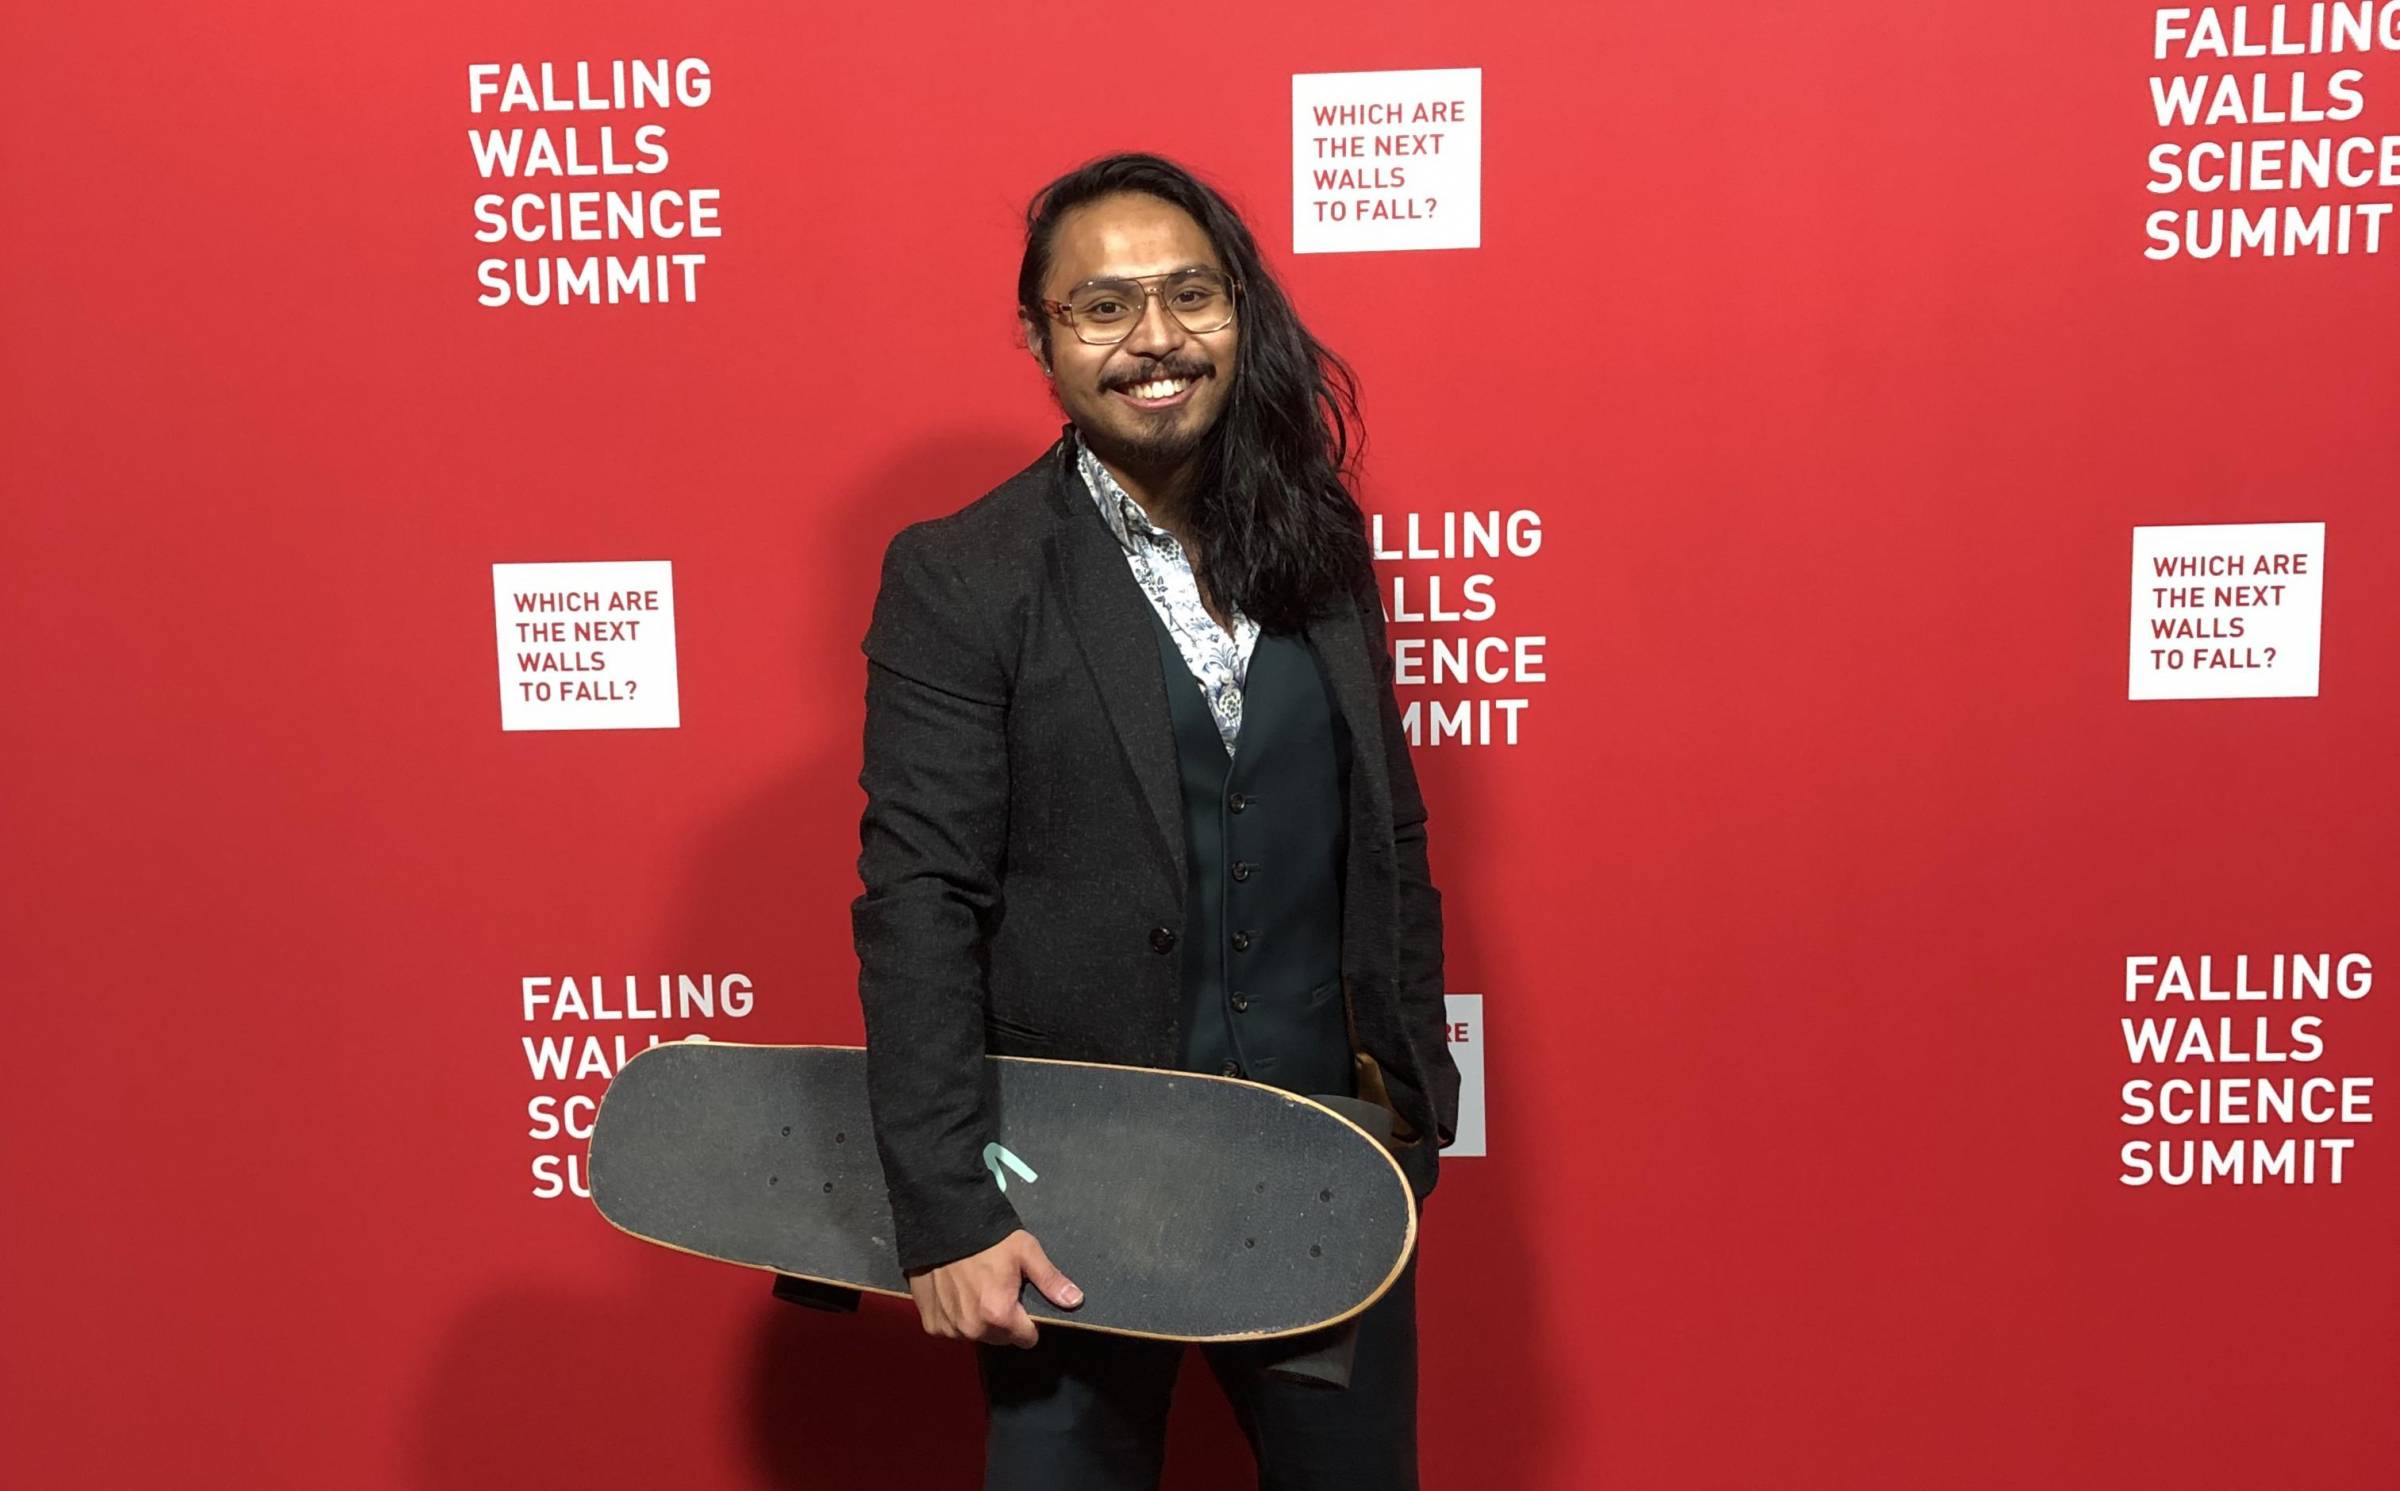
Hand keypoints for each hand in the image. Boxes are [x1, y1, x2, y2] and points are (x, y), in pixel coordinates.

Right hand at [905, 1228, 1081, 1347]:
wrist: (941, 1225)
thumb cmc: (987, 1238)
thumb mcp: (1025, 1252)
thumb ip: (1050, 1280)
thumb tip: (1075, 1301)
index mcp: (999, 1315)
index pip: (1026, 1339)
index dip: (1028, 1322)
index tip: (1020, 1301)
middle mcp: (973, 1329)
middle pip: (1000, 1338)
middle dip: (1003, 1320)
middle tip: (996, 1289)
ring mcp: (949, 1329)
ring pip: (975, 1334)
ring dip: (978, 1320)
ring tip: (974, 1289)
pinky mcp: (931, 1324)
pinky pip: (951, 1329)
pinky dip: (955, 1316)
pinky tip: (955, 1292)